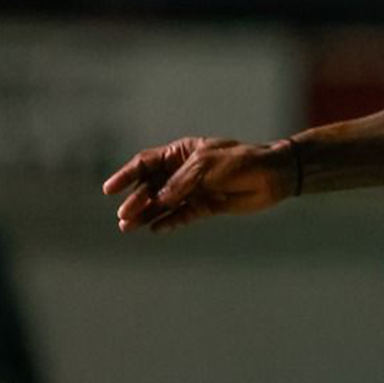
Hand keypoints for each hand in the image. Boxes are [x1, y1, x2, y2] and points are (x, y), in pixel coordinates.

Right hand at [103, 138, 293, 232]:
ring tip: (128, 227)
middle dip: (136, 200)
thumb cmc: (241, 161)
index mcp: (180, 153)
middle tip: (124, 216)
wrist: (273, 176)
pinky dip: (169, 222)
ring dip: (147, 214)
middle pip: (152, 186)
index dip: (126, 175)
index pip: (145, 163)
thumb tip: (159, 199)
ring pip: (164, 203)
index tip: (109, 189)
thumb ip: (181, 182)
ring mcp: (194, 189)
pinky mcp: (206, 206)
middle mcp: (183, 171)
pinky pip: (182, 215)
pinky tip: (155, 229)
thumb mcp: (207, 166)